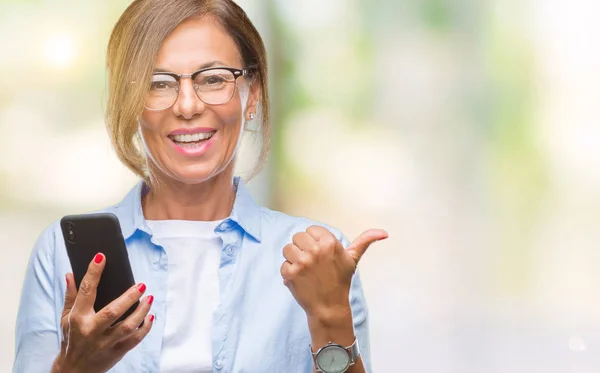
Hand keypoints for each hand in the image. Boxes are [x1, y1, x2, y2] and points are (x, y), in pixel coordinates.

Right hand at [51, 253, 153, 372]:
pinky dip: (145, 328)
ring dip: (142, 311)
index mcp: (77, 318)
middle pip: (112, 311)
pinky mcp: (117, 352)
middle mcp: (91, 330)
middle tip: (142, 284)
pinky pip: (135, 339)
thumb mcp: (65, 318)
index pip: (86, 291)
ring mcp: (105, 343)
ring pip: (128, 326)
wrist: (73, 371)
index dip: (93, 273)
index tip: (101, 257)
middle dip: (129, 296)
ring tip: (150, 298)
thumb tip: (71, 274)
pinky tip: (150, 316)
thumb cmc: (71, 340)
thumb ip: (71, 296)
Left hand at [280, 226, 387, 322]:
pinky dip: (289, 272)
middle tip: (312, 263)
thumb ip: (365, 241)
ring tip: (305, 270)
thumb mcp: (353, 259)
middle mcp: (315, 250)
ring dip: (294, 259)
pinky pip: (283, 264)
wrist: (329, 307)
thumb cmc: (340, 281)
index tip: (320, 253)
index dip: (314, 241)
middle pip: (298, 237)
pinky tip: (301, 279)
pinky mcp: (290, 273)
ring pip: (288, 249)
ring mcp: (301, 262)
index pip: (311, 230)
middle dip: (303, 248)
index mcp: (329, 242)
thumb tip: (383, 233)